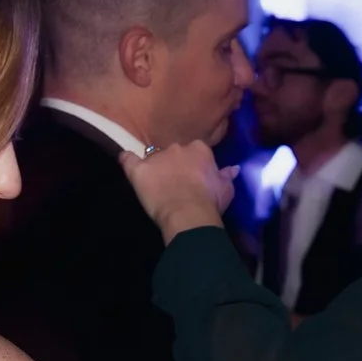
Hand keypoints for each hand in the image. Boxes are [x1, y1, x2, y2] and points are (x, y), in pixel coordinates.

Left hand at [121, 140, 235, 244]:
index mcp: (199, 149)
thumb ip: (227, 176)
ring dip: (155, 166)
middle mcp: (177, 148)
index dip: (195, 163)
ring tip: (156, 182)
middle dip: (174, 163)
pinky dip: (128, 160)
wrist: (188, 213)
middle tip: (176, 181)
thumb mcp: (226, 189)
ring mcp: (156, 157)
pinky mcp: (138, 169)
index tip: (195, 176)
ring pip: (153, 157)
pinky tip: (127, 161)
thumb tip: (234, 168)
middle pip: (174, 152)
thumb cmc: (210, 201)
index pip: (196, 150)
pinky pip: (128, 159)